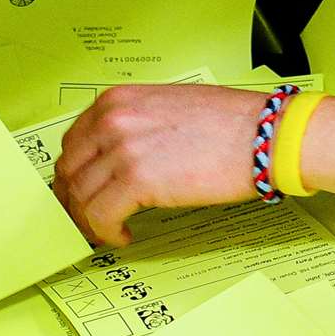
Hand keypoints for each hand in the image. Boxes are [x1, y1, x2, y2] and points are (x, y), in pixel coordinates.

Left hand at [52, 85, 268, 245]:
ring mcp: (121, 148)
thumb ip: (134, 125)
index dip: (73, 173)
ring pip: (80, 196)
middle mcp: (112, 119)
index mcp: (117, 100)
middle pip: (69, 169)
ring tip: (106, 232)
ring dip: (88, 221)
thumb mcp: (166, 106)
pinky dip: (105, 231)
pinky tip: (123, 235)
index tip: (79, 191)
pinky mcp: (136, 180)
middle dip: (73, 199)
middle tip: (85, 218)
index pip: (74, 142)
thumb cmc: (230, 123)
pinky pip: (100, 215)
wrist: (265, 134)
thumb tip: (116, 156)